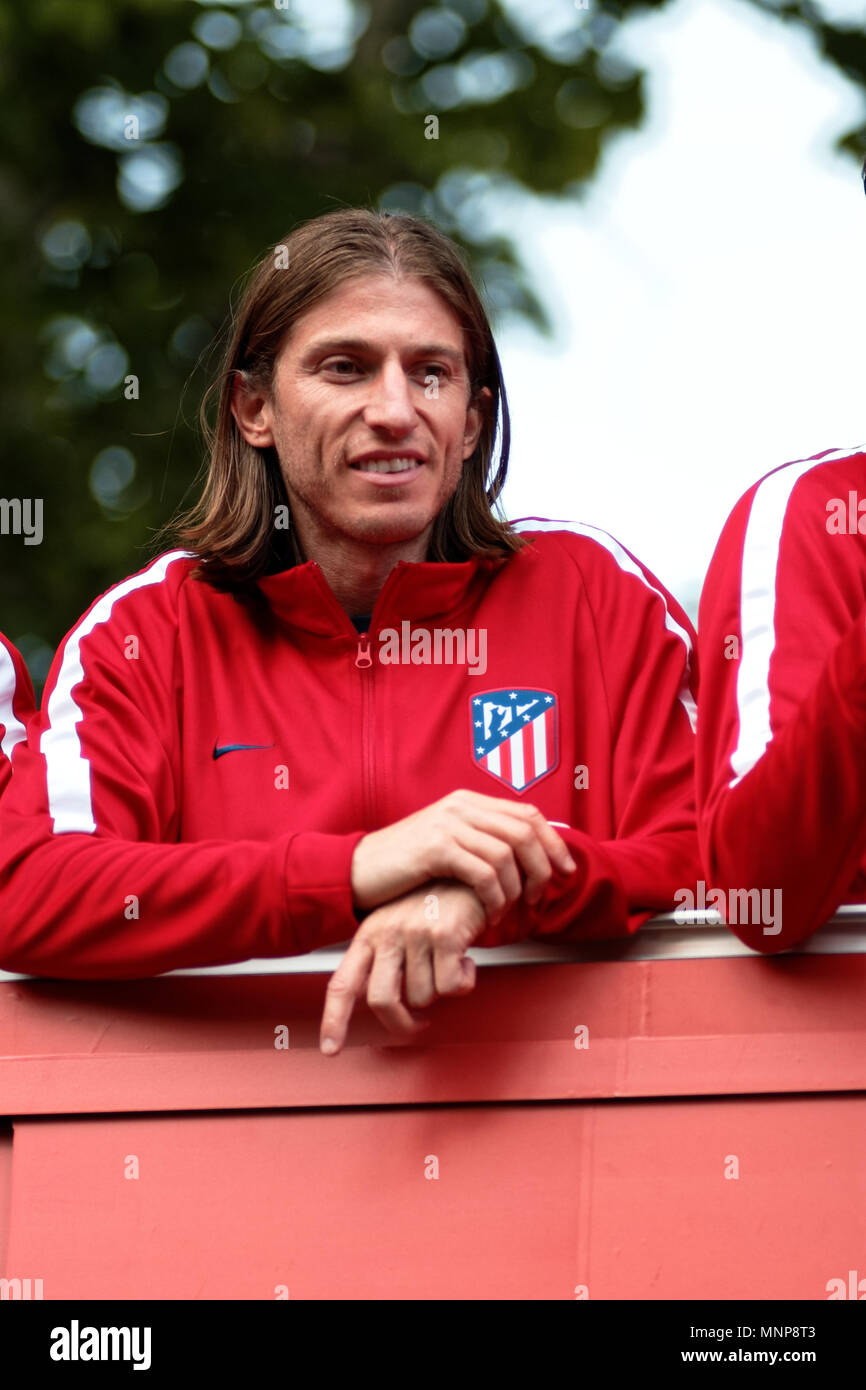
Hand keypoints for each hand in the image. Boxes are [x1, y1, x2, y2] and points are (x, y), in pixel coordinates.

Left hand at [320, 880, 485, 1054]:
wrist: (470, 872)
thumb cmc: (436, 902)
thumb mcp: (399, 924)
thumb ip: (386, 960)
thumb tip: (383, 1002)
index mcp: (369, 934)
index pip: (341, 983)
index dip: (334, 1020)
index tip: (331, 1049)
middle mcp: (386, 933)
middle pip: (381, 1000)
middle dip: (402, 1023)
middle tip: (419, 1024)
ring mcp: (413, 933)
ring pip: (423, 996)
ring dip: (442, 989)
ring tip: (450, 964)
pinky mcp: (443, 935)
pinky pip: (452, 987)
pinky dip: (465, 981)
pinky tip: (467, 960)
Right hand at [350, 789, 575, 921]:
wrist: (357, 871)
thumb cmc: (405, 867)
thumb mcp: (447, 845)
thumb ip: (480, 843)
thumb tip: (525, 860)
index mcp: (468, 801)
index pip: (528, 813)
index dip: (554, 842)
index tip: (566, 870)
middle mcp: (461, 806)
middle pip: (525, 831)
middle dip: (542, 869)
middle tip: (538, 898)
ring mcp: (448, 824)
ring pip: (507, 854)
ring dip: (516, 889)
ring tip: (508, 911)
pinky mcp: (436, 848)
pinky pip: (484, 872)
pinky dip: (495, 897)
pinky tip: (489, 913)